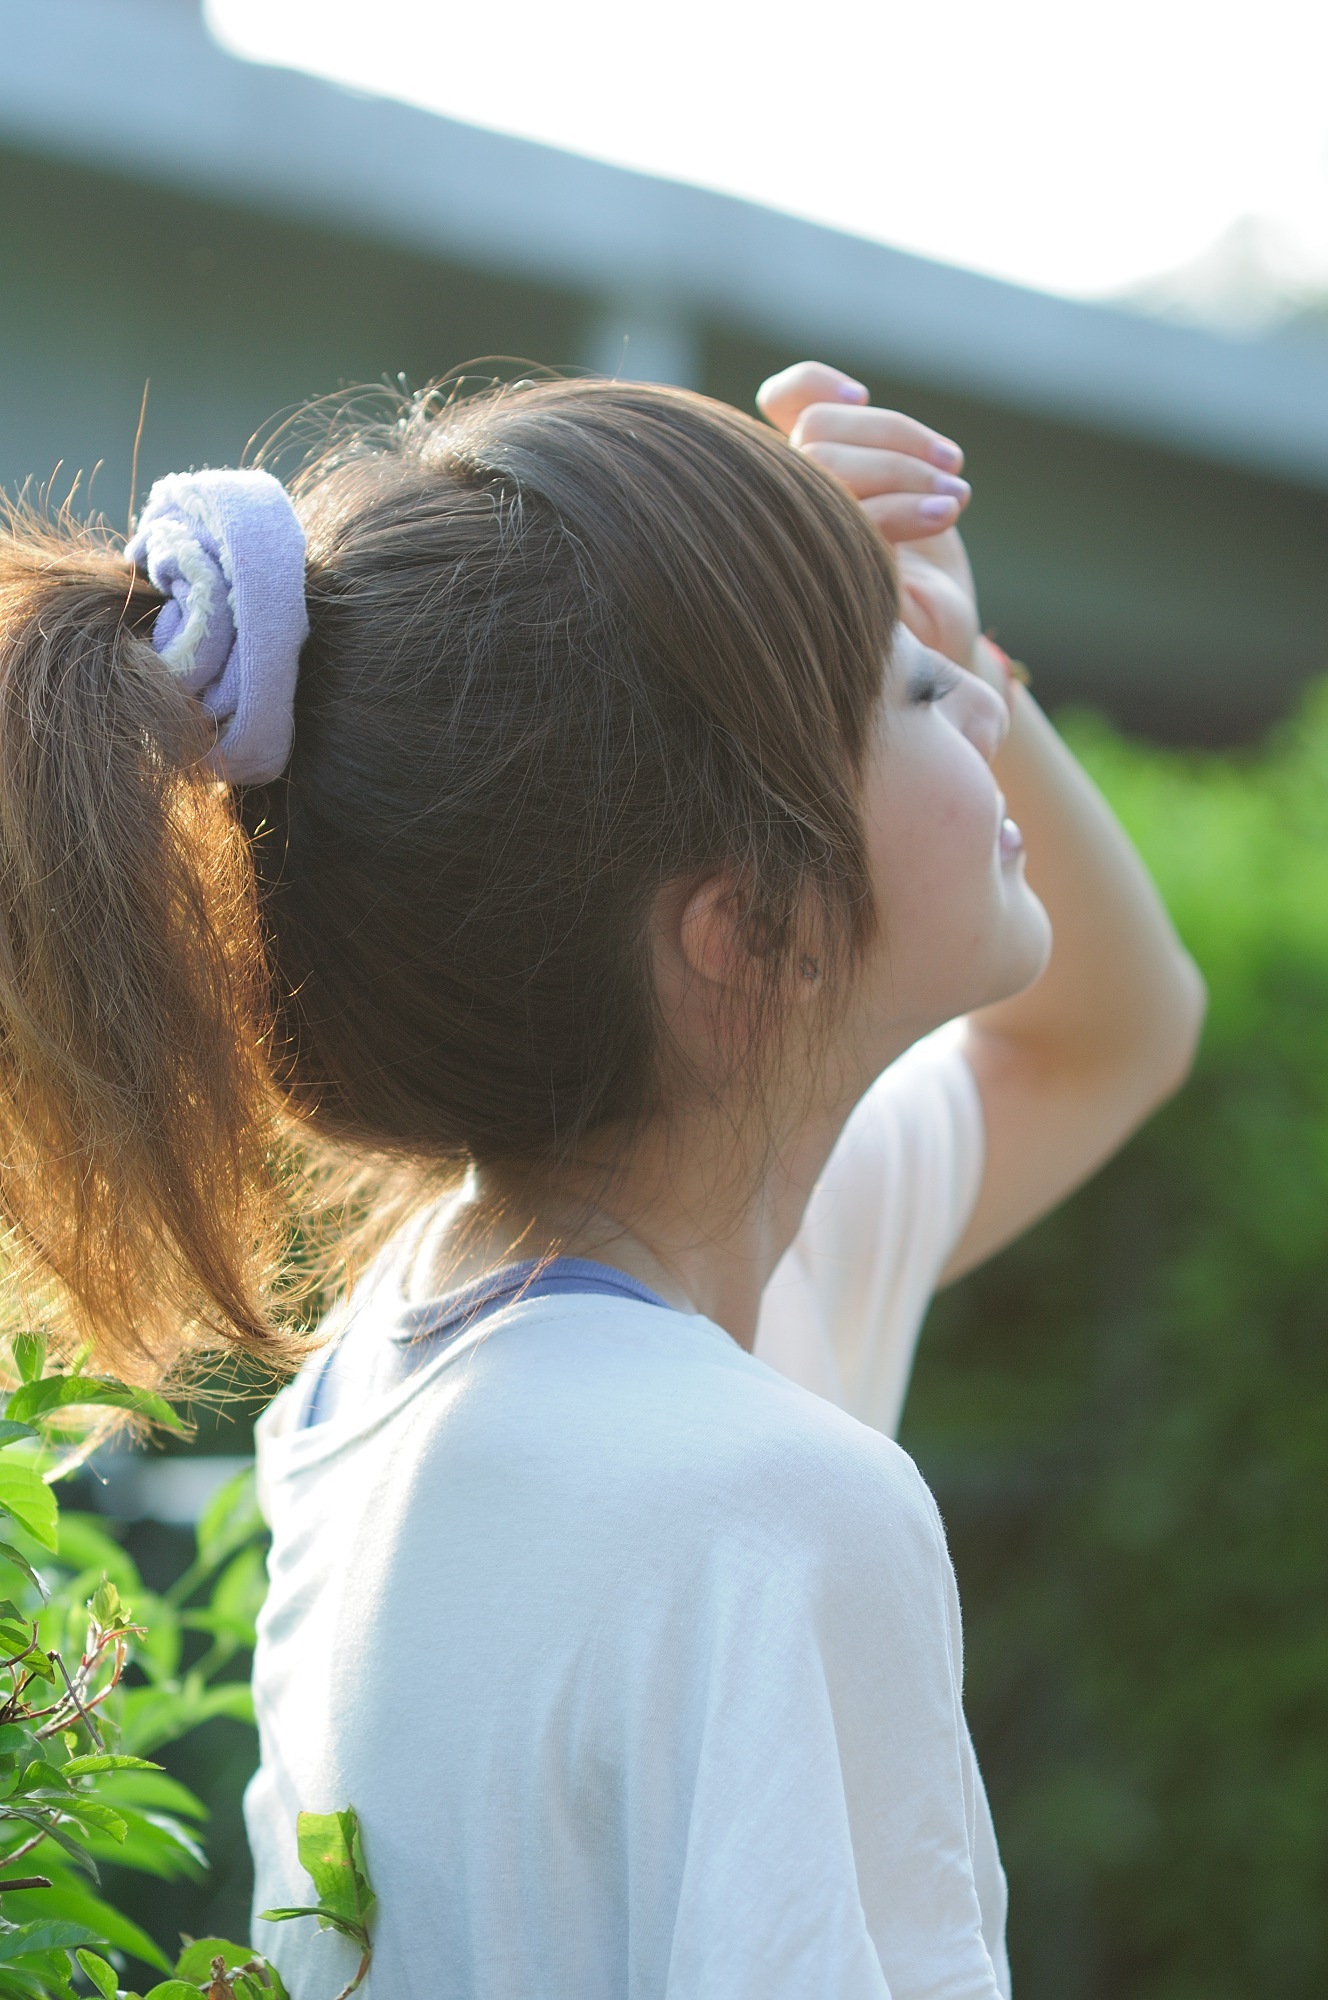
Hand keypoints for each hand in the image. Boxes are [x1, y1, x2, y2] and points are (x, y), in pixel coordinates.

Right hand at [756, 360, 981, 668]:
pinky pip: (849, 517)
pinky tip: (943, 512)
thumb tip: (842, 398)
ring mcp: (793, 544)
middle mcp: (782, 507)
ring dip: (905, 470)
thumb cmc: (920, 574)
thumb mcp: (903, 495)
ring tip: (956, 499)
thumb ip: (871, 449)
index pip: (782, 402)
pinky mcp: (817, 582)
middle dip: (890, 436)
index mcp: (798, 477)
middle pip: (817, 431)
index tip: (860, 396)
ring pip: (826, 466)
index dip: (811, 384)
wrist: (941, 652)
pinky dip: (903, 506)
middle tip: (950, 467)